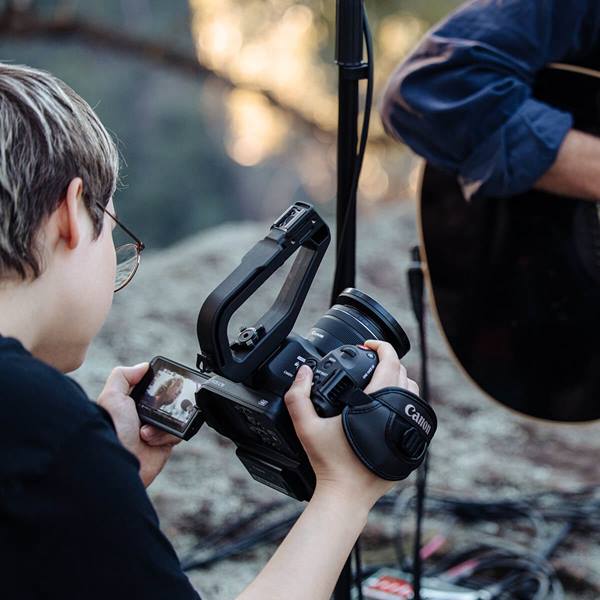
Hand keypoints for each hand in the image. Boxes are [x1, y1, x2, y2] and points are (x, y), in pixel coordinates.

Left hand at [97, 363, 181, 486]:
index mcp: (130, 405)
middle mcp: (142, 418)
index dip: (157, 386)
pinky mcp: (163, 445)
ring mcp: (153, 431)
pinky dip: (168, 435)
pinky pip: (177, 434)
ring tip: (145, 431)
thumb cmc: (111, 430)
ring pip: (174, 417)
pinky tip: (151, 440)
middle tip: (157, 408)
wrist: (117, 462)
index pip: (150, 390)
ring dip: (163, 423)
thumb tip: (143, 366)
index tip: (163, 384)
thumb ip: (123, 376)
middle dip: (164, 404)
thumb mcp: (112, 396)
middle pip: (165, 402)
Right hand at [284, 340, 418, 508]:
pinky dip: (403, 402)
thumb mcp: (306, 427)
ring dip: (398, 381)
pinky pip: (413, 413)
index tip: (367, 345)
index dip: (380, 346)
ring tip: (378, 381)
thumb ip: (298, 396)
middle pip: (403, 373)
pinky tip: (386, 407)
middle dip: (387, 361)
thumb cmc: (330, 463)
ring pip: (412, 392)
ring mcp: (407, 428)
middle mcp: (398, 412)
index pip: (390, 361)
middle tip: (369, 362)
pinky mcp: (411, 443)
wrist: (347, 496)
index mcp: (377, 402)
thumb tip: (303, 372)